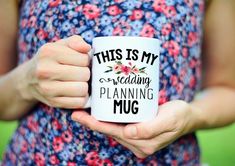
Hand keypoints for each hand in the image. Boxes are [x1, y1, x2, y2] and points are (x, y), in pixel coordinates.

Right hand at [20, 35, 90, 108]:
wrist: (29, 79)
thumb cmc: (51, 59)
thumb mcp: (61, 45)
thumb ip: (76, 42)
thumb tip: (87, 48)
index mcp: (49, 52)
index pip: (84, 59)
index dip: (86, 60)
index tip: (80, 61)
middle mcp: (45, 70)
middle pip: (84, 74)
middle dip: (86, 73)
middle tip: (80, 72)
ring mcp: (48, 88)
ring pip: (82, 89)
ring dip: (84, 86)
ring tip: (79, 82)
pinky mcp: (53, 102)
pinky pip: (79, 102)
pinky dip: (82, 98)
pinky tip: (76, 92)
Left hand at [71, 100, 198, 157]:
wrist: (188, 117)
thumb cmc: (179, 116)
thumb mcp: (169, 119)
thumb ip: (150, 128)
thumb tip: (129, 133)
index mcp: (144, 143)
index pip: (115, 132)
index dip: (96, 124)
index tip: (80, 116)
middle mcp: (138, 143)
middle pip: (110, 132)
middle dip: (92, 122)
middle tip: (75, 112)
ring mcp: (137, 139)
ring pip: (112, 129)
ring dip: (98, 121)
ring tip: (83, 111)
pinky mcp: (137, 132)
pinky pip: (118, 126)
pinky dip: (108, 120)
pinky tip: (100, 112)